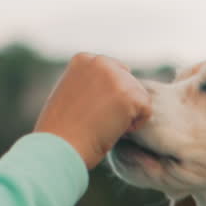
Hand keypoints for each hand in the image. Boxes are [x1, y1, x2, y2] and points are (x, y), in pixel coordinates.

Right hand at [34, 53, 152, 168]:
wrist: (59, 146)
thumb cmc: (61, 129)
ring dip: (127, 114)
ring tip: (102, 125)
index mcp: (84, 59)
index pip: (113, 72)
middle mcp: (101, 62)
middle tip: (97, 120)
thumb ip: (90, 83)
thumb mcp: (70, 93)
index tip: (89, 111)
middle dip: (120, 103)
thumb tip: (113, 90)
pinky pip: (146, 110)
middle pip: (129, 82)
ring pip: (139, 96)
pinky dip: (135, 125)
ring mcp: (116, 77)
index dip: (107, 96)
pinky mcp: (130, 95)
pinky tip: (113, 129)